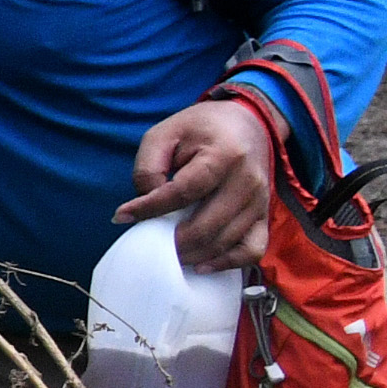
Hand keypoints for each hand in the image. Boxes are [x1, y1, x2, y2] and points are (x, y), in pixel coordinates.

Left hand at [118, 97, 273, 272]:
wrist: (247, 122)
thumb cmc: (200, 129)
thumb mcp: (164, 134)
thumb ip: (149, 167)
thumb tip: (145, 203)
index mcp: (224, 155)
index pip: (183, 192)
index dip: (150, 208)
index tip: (122, 216)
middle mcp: (247, 181)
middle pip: (206, 225)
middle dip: (172, 241)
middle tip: (149, 242)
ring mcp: (260, 201)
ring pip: (226, 242)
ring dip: (193, 255)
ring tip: (168, 252)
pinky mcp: (264, 215)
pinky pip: (253, 250)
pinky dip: (227, 263)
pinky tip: (202, 265)